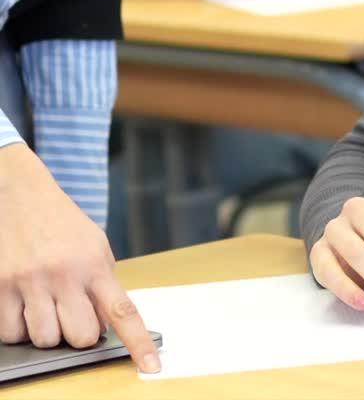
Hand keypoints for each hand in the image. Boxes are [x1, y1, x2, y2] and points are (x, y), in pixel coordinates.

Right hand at [0, 144, 159, 372]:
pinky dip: (17, 327)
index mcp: (94, 262)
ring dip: (46, 329)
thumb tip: (106, 329)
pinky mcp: (2, 286)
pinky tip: (22, 302)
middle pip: (82, 337)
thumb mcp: (93, 244)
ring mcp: (31, 280)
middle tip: (70, 310)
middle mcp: (64, 272)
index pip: (122, 310)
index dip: (138, 343)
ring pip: (45, 340)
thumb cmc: (61, 224)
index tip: (152, 366)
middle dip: (78, 332)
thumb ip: (101, 283)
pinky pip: (12, 334)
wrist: (21, 193)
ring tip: (43, 301)